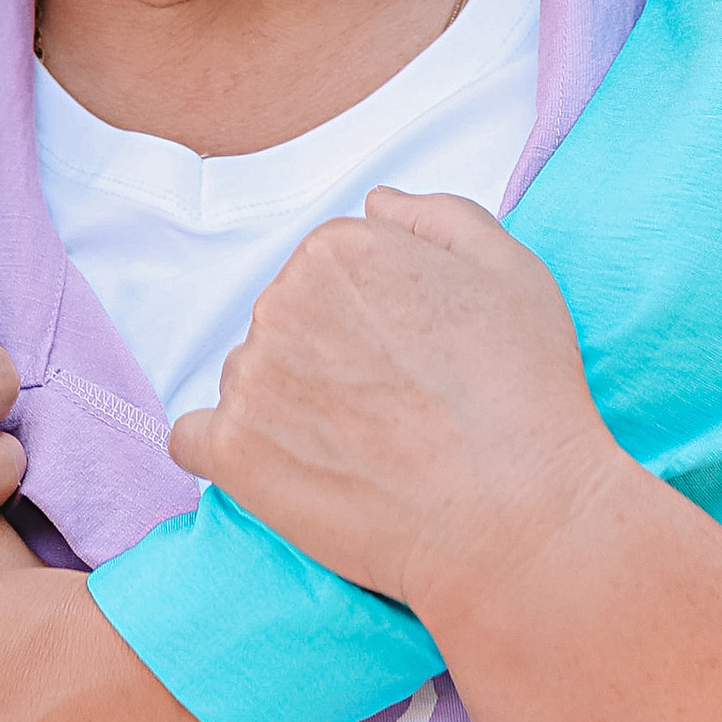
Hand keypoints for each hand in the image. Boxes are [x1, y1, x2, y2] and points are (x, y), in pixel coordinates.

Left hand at [169, 188, 615, 628]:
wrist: (520, 517)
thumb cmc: (525, 393)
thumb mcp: (510, 267)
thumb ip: (436, 217)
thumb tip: (375, 204)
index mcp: (339, 248)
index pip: (325, 272)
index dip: (370, 319)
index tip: (408, 360)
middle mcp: (282, 300)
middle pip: (284, 323)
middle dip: (325, 358)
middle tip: (392, 410)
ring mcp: (251, 377)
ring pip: (250, 380)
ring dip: (287, 408)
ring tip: (360, 452)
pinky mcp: (233, 454)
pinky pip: (196, 440)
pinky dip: (232, 454)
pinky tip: (284, 473)